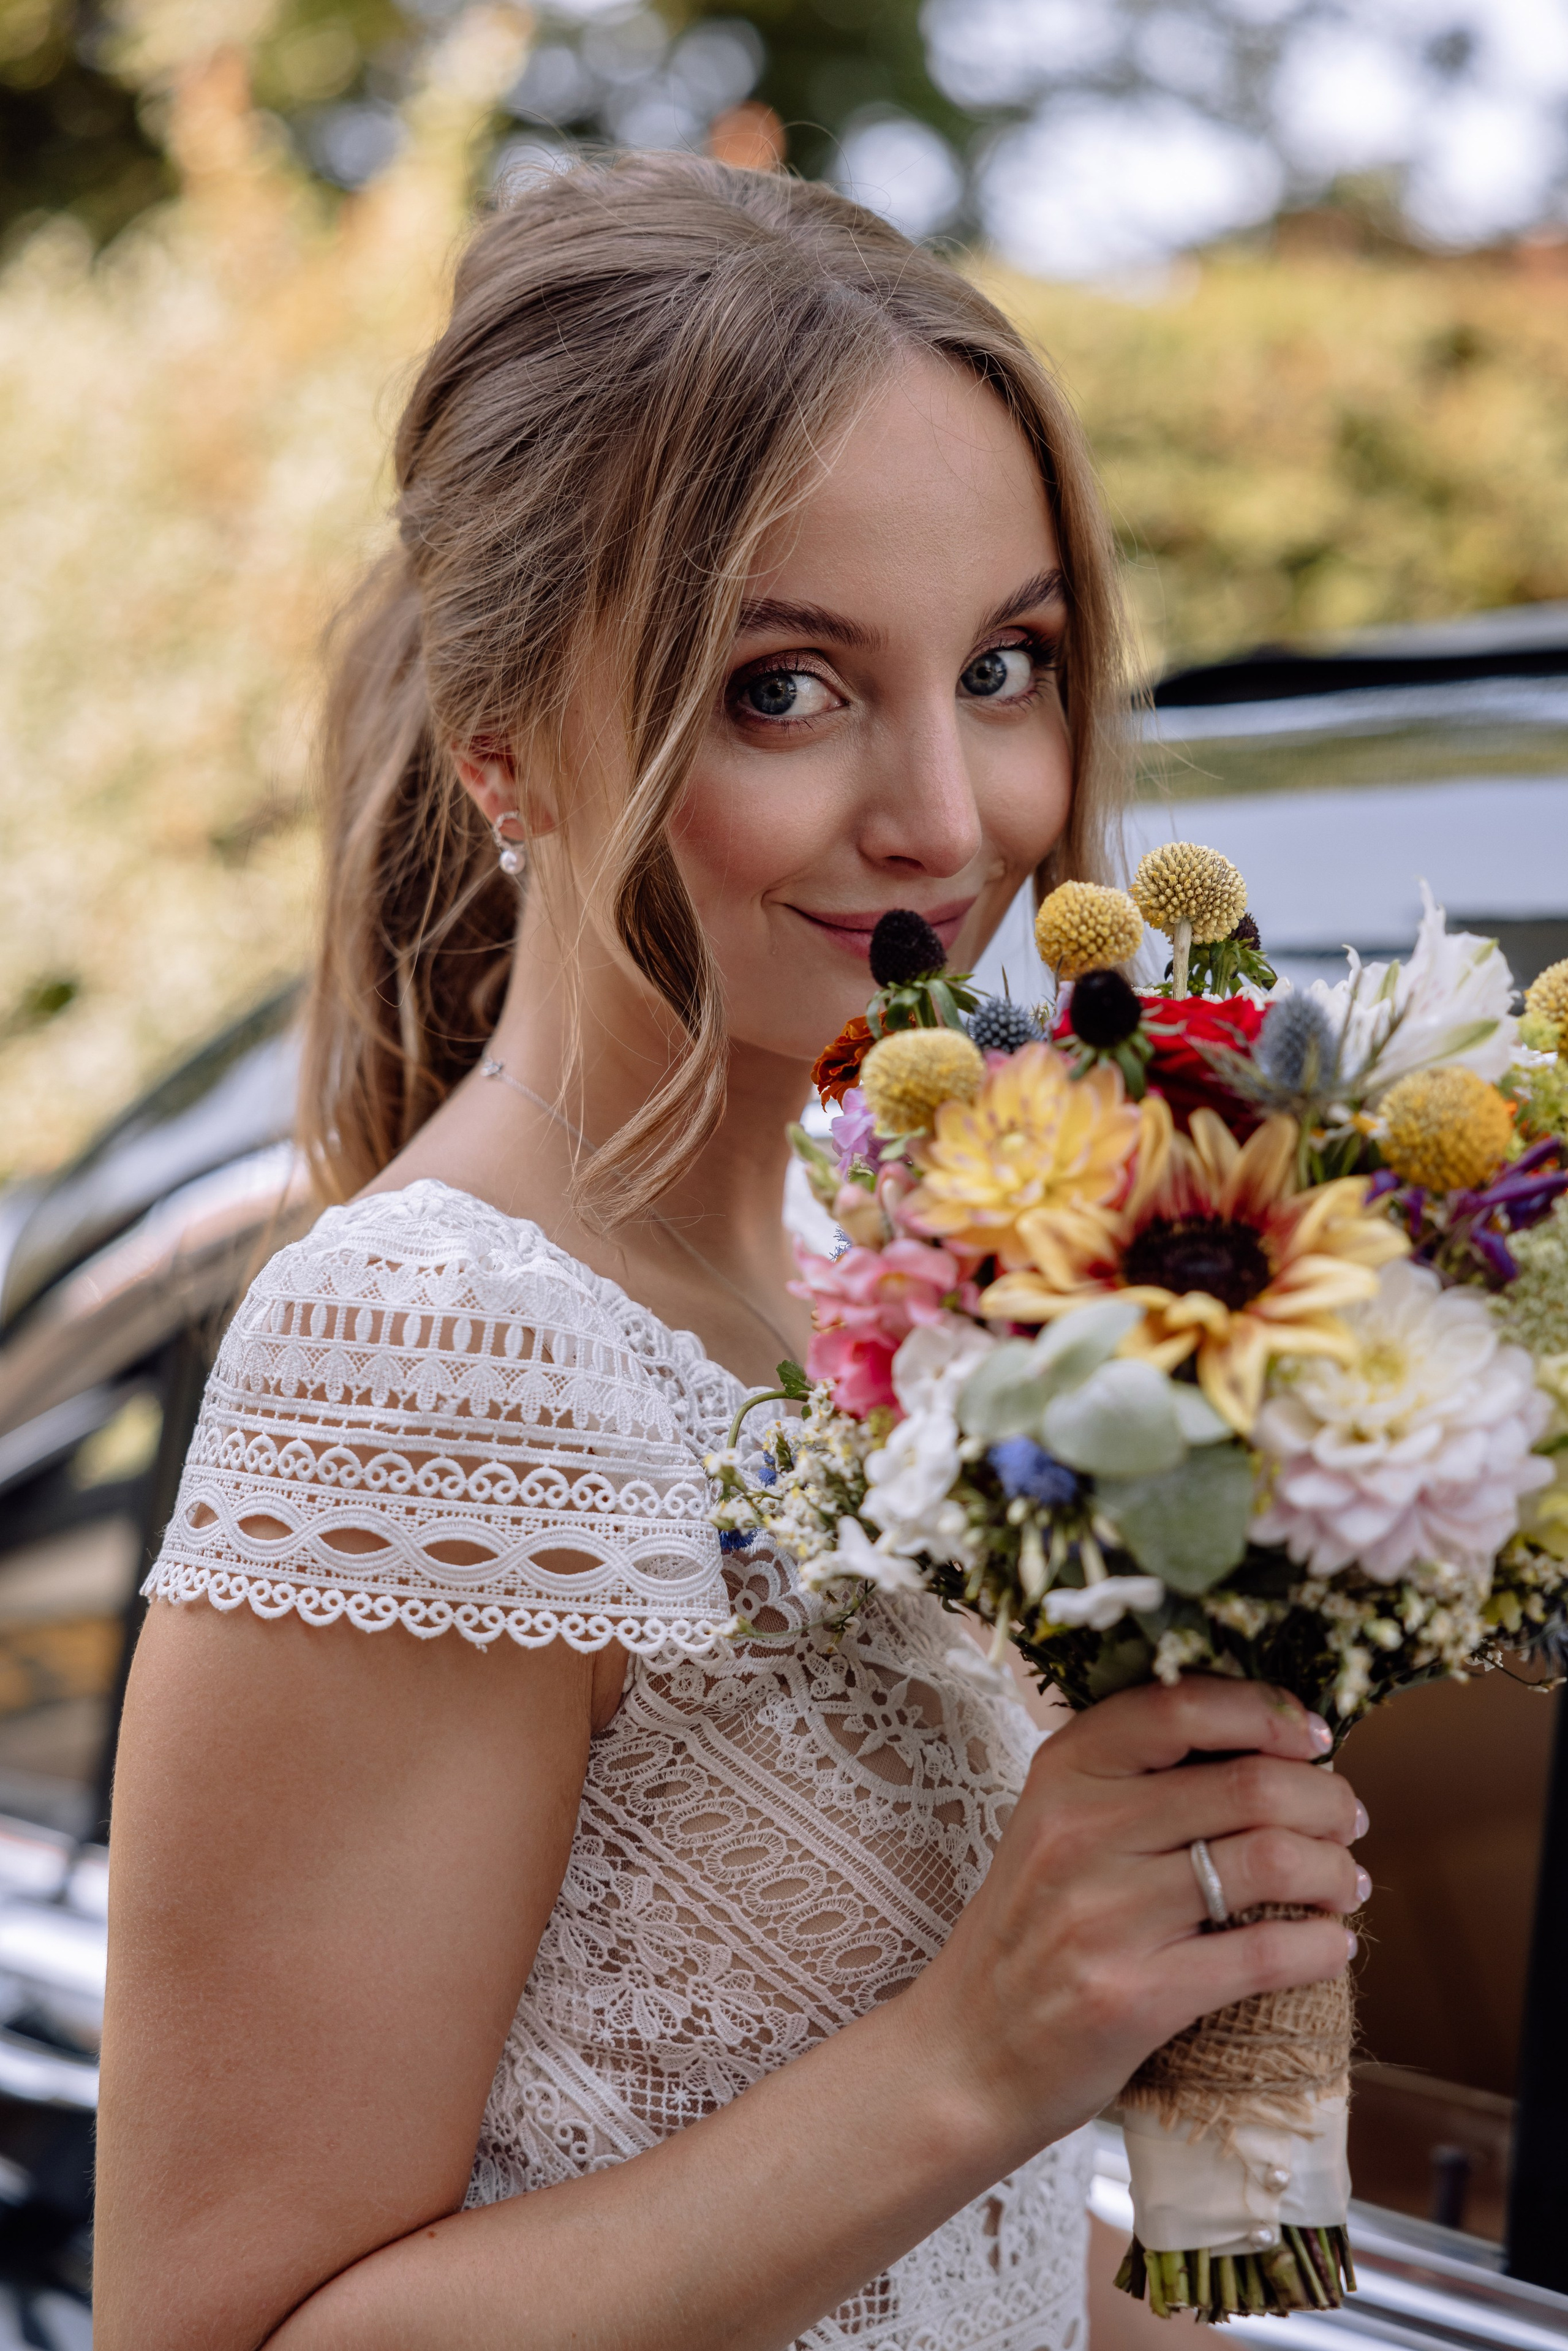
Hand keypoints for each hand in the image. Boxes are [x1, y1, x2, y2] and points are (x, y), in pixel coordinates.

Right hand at [909, 1677, 1363, 2168]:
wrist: (967, 2053)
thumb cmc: (1029, 1933)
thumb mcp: (1055, 1827)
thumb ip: (1136, 1781)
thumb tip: (1267, 1747)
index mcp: (1063, 1772)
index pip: (1181, 1706)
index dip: (1266, 1712)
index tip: (1312, 1735)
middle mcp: (1079, 1831)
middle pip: (1250, 1785)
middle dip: (1327, 1799)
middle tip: (1348, 1819)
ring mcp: (1104, 1915)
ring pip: (1270, 1863)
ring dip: (1335, 1871)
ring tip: (1346, 1884)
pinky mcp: (1134, 1996)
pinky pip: (1265, 1955)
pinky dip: (1322, 1948)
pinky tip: (1332, 1948)